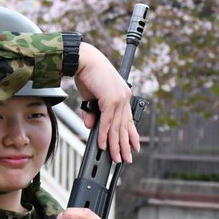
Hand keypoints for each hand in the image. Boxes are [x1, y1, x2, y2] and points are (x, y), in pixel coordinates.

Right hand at [73, 42, 139, 163]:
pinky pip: (108, 122)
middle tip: (126, 159)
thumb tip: (91, 126)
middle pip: (125, 126)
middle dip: (125, 145)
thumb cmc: (88, 74)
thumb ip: (91, 113)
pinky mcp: (111, 99)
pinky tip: (103, 144)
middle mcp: (124, 97)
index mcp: (123, 96)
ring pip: (117, 127)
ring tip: (116, 157)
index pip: (129, 120)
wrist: (84, 60)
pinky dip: (104, 134)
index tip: (133, 146)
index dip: (131, 135)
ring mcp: (119, 98)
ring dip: (115, 144)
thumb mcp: (90, 97)